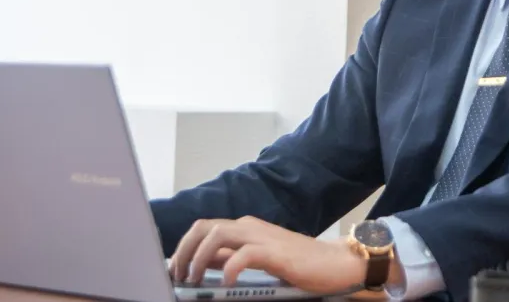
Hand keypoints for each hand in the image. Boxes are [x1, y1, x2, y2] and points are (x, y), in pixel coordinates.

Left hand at [168, 217, 367, 293]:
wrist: (335, 263)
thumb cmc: (299, 264)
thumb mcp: (259, 260)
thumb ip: (232, 258)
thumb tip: (204, 265)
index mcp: (244, 229)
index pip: (203, 229)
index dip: (182, 247)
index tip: (173, 270)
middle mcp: (249, 227)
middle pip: (203, 227)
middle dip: (183, 250)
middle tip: (177, 276)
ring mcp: (262, 237)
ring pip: (217, 235)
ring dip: (199, 257)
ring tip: (195, 279)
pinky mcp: (275, 252)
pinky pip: (244, 254)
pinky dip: (230, 267)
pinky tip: (227, 281)